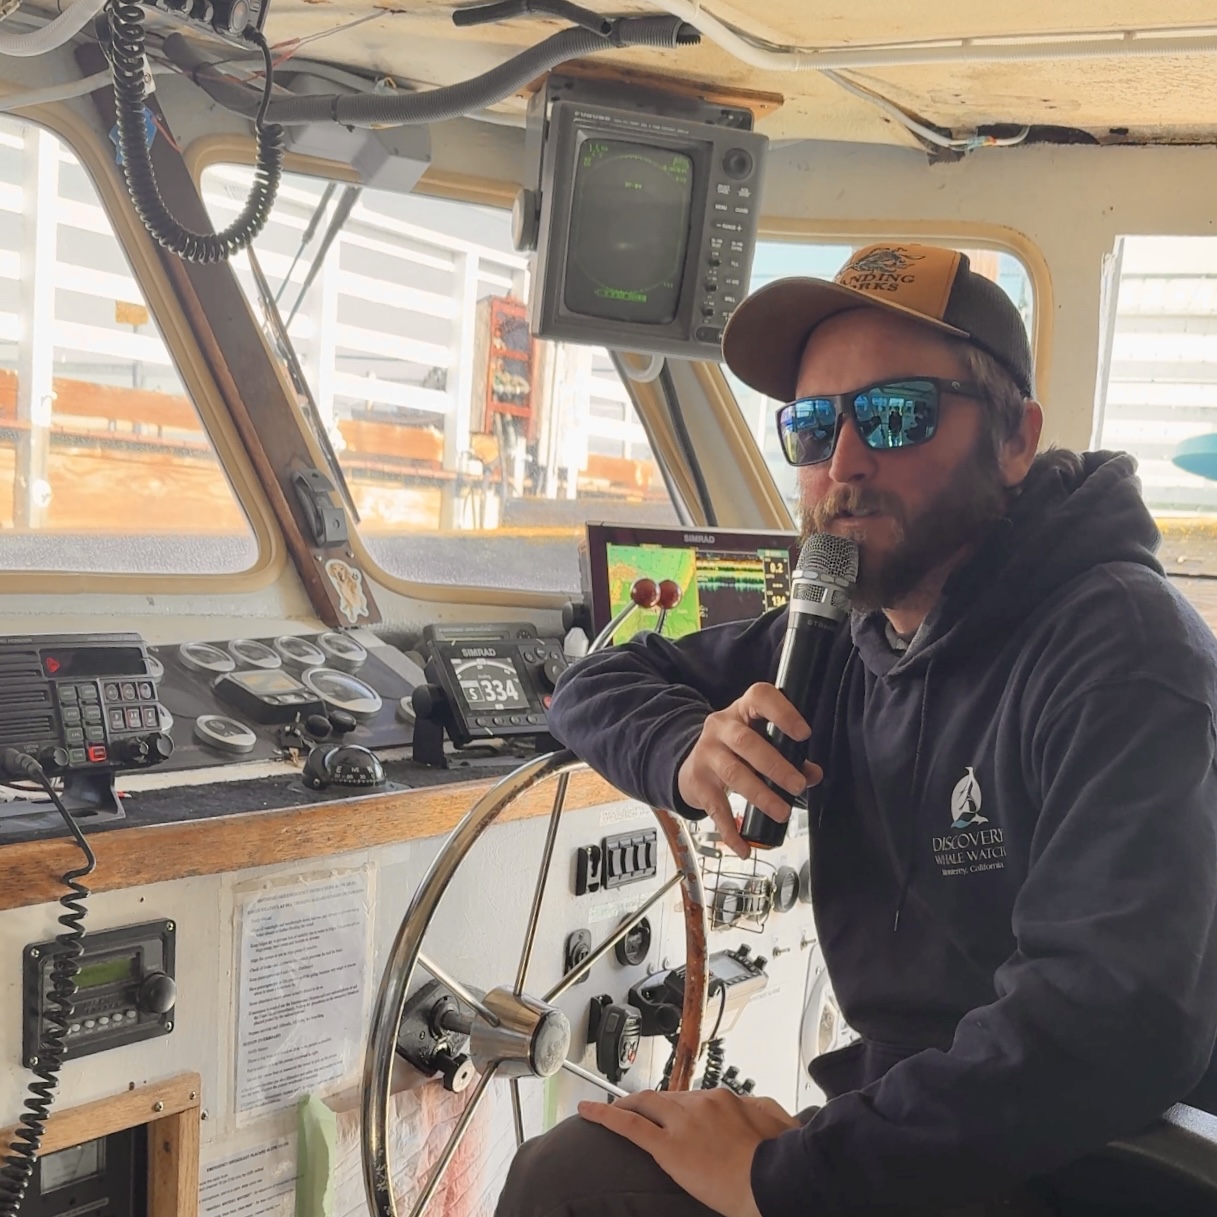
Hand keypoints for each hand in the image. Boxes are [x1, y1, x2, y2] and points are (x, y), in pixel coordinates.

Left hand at [578, 1088, 799, 1216]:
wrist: (770, 1180)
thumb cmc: (778, 1160)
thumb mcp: (779, 1125)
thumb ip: (766, 1112)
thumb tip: (765, 1109)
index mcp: (726, 1099)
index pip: (695, 1099)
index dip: (680, 1107)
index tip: (676, 1116)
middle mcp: (701, 1103)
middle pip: (667, 1098)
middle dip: (650, 1103)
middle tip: (636, 1109)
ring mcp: (682, 1123)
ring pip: (646, 1105)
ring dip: (628, 1105)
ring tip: (613, 1109)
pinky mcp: (667, 1146)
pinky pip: (629, 1125)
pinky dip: (605, 1115)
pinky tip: (588, 1112)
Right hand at [677, 682, 820, 857]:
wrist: (690, 759)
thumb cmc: (737, 747)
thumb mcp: (760, 740)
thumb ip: (790, 756)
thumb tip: (814, 774)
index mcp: (742, 710)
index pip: (760, 698)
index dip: (782, 713)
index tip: (803, 734)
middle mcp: (721, 727)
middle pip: (745, 743)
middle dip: (775, 766)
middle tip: (798, 786)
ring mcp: (706, 754)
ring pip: (733, 774)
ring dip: (760, 794)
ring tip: (782, 812)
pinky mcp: (698, 782)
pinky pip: (716, 807)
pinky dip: (730, 830)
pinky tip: (744, 847)